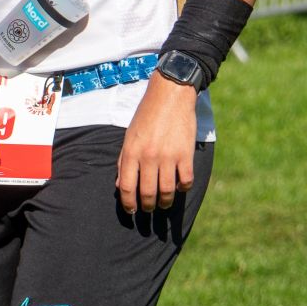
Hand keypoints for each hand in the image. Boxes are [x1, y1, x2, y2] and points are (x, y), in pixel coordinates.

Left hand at [116, 72, 196, 213]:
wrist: (170, 95)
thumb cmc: (147, 115)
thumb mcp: (129, 135)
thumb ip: (124, 160)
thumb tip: (120, 185)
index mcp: (131, 151)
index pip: (127, 187)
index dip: (128, 203)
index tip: (131, 210)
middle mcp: (148, 156)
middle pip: (147, 193)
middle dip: (147, 206)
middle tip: (148, 209)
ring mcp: (168, 156)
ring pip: (167, 191)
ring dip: (165, 202)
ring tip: (164, 203)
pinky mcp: (186, 154)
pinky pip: (186, 181)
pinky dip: (183, 188)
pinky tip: (180, 186)